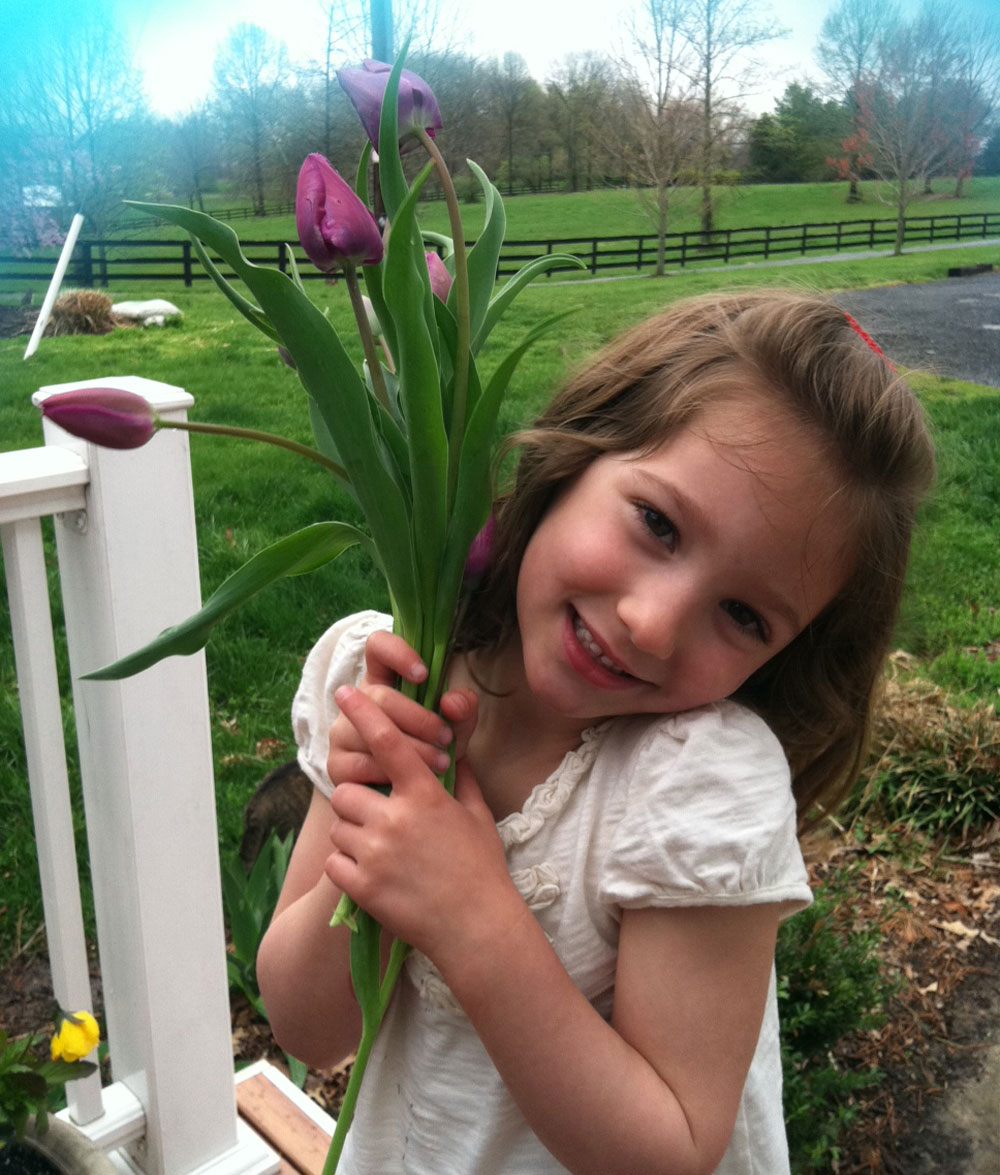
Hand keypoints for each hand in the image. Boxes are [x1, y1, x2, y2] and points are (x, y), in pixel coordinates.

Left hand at [325, 684, 516, 961]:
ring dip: (352, 833)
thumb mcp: (477, 815)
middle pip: (347, 789)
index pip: (387, 741)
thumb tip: (453, 749)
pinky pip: (334, 862)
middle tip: (378, 816)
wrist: (476, 928)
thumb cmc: (481, 869)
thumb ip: (460, 778)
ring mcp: (375, 854)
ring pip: (338, 826)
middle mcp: (395, 819)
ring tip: (378, 849)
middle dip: (358, 799)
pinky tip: (371, 874)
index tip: (346, 692)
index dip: (364, 711)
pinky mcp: (361, 887)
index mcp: (425, 795)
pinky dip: (346, 866)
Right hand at [327, 629, 476, 787]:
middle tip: (446, 738)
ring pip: (371, 732)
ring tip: (441, 762)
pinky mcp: (336, 764)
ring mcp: (342, 732)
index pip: (378, 646)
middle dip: (419, 719)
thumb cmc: (434, 747)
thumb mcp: (456, 726)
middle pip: (379, 697)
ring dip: (413, 750)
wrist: (415, 791)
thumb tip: (451, 703)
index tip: (424, 674)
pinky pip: (362, 765)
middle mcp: (356, 700)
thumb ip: (463, 709)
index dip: (397, 652)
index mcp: (383, 678)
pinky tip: (411, 779)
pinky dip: (392, 773)